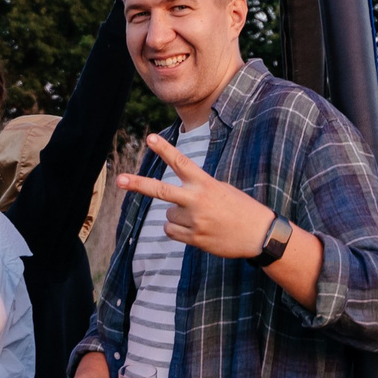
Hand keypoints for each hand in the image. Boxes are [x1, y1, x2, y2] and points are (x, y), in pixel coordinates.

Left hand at [117, 134, 280, 259]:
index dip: (164, 149)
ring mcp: (195, 221)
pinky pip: (171, 231)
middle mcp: (197, 201)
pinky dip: (178, 230)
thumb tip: (170, 203)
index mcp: (206, 184)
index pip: (181, 162)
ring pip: (168, 215)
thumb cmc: (239, 208)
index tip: (149, 138)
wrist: (258, 235)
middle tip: (119, 180)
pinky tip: (197, 230)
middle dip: (138, 184)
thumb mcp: (221, 189)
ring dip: (178, 216)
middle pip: (161, 191)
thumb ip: (196, 190)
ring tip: (201, 218)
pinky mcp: (194, 239)